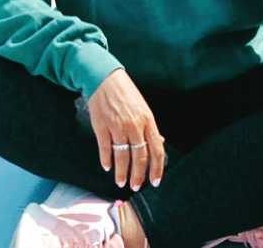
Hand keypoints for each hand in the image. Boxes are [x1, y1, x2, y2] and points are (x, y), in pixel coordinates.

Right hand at [86, 68, 164, 190]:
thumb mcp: (142, 107)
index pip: (156, 150)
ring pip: (122, 156)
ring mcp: (117, 126)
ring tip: (120, 181)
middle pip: (139, 157)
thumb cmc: (124, 92)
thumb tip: (160, 142)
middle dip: (138, 175)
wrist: (103, 76)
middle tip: (135, 186)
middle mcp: (134, 125)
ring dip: (121, 172)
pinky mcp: (101, 125)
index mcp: (147, 120)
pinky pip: (105, 148)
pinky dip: (106, 160)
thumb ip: (150, 127)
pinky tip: (106, 166)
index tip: (154, 182)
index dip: (157, 169)